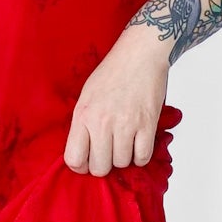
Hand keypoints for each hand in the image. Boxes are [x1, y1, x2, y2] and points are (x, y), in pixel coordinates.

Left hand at [63, 22, 172, 175]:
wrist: (140, 54)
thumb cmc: (112, 73)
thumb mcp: (86, 96)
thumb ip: (83, 125)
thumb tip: (83, 153)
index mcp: (83, 115)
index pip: (74, 159)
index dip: (81, 166)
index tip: (88, 161)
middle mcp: (102, 122)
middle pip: (100, 168)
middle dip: (104, 164)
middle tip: (109, 153)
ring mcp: (126, 124)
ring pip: (122, 164)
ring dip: (124, 158)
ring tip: (125, 142)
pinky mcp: (147, 124)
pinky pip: (142, 158)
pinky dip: (141, 156)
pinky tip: (138, 143)